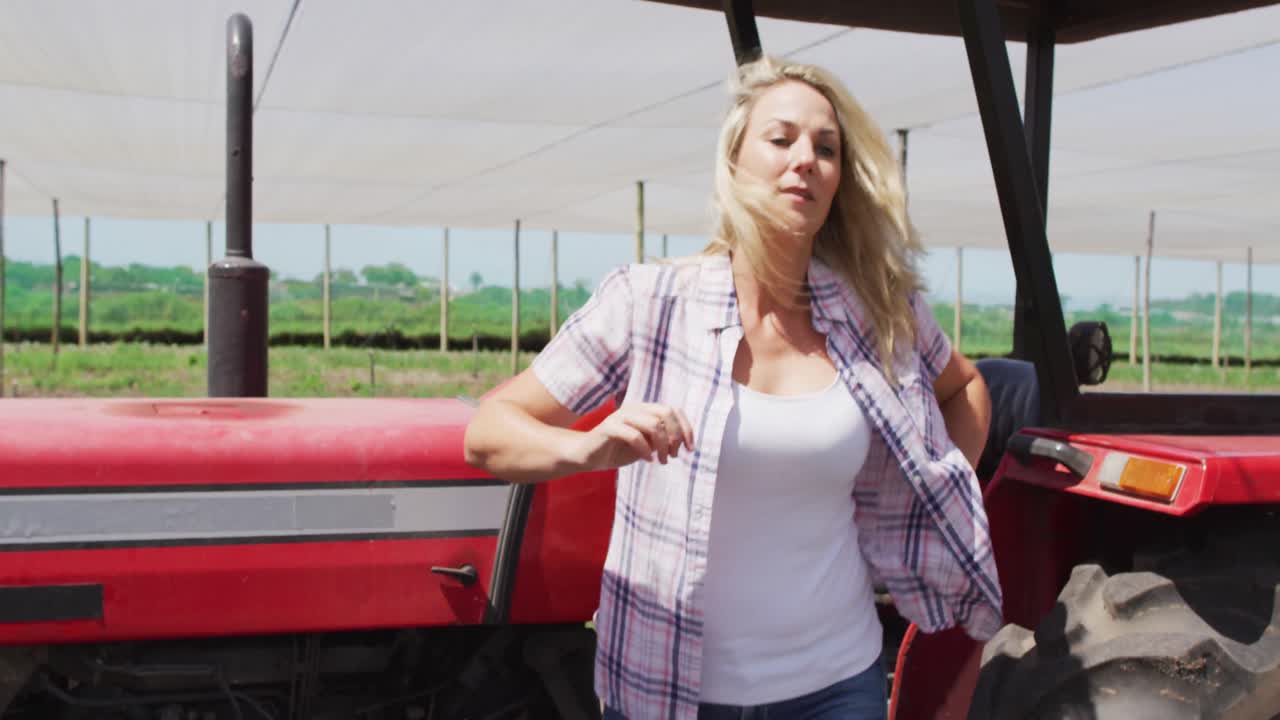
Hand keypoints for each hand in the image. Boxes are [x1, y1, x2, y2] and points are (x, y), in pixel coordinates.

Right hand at [572, 403, 694, 470]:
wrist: (588, 456)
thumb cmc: (619, 450)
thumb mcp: (646, 444)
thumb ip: (661, 439)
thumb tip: (682, 441)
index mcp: (644, 409)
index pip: (673, 410)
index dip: (685, 428)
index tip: (690, 448)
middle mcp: (634, 408)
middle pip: (666, 414)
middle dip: (675, 436)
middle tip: (673, 455)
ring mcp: (620, 415)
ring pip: (653, 424)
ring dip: (662, 446)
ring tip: (661, 461)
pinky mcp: (609, 427)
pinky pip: (634, 435)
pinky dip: (645, 450)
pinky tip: (647, 460)